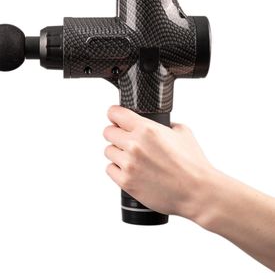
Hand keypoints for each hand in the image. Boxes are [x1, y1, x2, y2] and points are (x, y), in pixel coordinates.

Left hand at [103, 105, 214, 219]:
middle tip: (126, 141)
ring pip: (108, 151)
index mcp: (146, 129)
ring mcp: (129, 164)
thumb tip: (157, 122)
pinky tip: (131, 170)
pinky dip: (118, 169)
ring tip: (132, 158)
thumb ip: (165, 124)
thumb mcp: (183, 133)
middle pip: (108, 132)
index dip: (115, 115)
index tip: (116, 118)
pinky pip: (110, 169)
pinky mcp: (126, 181)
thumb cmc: (193, 165)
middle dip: (116, 135)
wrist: (197, 192)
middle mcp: (134, 145)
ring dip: (117, 153)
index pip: (115, 113)